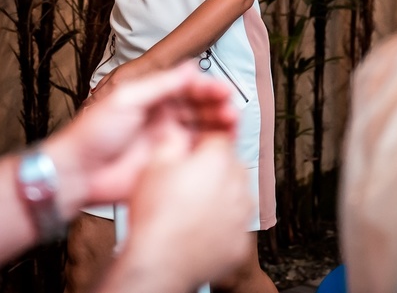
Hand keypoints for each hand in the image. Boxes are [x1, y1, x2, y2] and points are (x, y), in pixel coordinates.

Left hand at [49, 62, 239, 209]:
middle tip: (231, 109)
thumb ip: (160, 84)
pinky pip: (196, 156)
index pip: (187, 89)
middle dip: (217, 106)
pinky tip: (224, 145)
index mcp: (153, 99)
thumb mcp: (126, 99)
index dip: (207, 88)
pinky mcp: (169, 167)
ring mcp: (168, 143)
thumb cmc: (94, 132)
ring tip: (232, 124)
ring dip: (219, 125)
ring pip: (202, 131)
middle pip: (199, 109)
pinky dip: (212, 149)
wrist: (78, 172)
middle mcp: (163, 118)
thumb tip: (189, 67)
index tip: (223, 91)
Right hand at [100, 131, 253, 292]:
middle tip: (188, 182)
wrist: (160, 262)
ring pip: (237, 196)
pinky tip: (200, 229)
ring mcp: (243, 217)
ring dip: (222, 197)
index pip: (219, 138)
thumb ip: (173, 143)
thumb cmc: (156, 216)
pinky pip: (235, 227)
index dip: (202, 145)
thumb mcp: (154, 165)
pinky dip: (223, 227)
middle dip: (214, 170)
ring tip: (192, 208)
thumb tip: (179, 135)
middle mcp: (238, 185)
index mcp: (219, 160)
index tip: (192, 154)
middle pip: (231, 166)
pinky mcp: (241, 243)